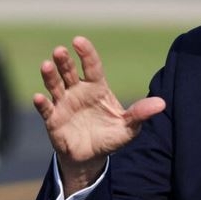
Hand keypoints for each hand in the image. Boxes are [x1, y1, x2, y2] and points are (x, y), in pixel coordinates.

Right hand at [32, 36, 164, 196]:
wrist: (91, 158)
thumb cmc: (111, 137)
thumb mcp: (129, 127)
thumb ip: (141, 113)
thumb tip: (162, 103)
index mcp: (97, 88)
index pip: (91, 66)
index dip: (86, 53)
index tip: (78, 41)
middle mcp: (78, 91)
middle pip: (69, 71)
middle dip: (64, 61)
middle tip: (59, 50)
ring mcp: (64, 104)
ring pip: (55, 85)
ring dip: (50, 76)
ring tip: (46, 65)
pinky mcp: (53, 119)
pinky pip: (46, 109)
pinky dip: (41, 103)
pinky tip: (38, 97)